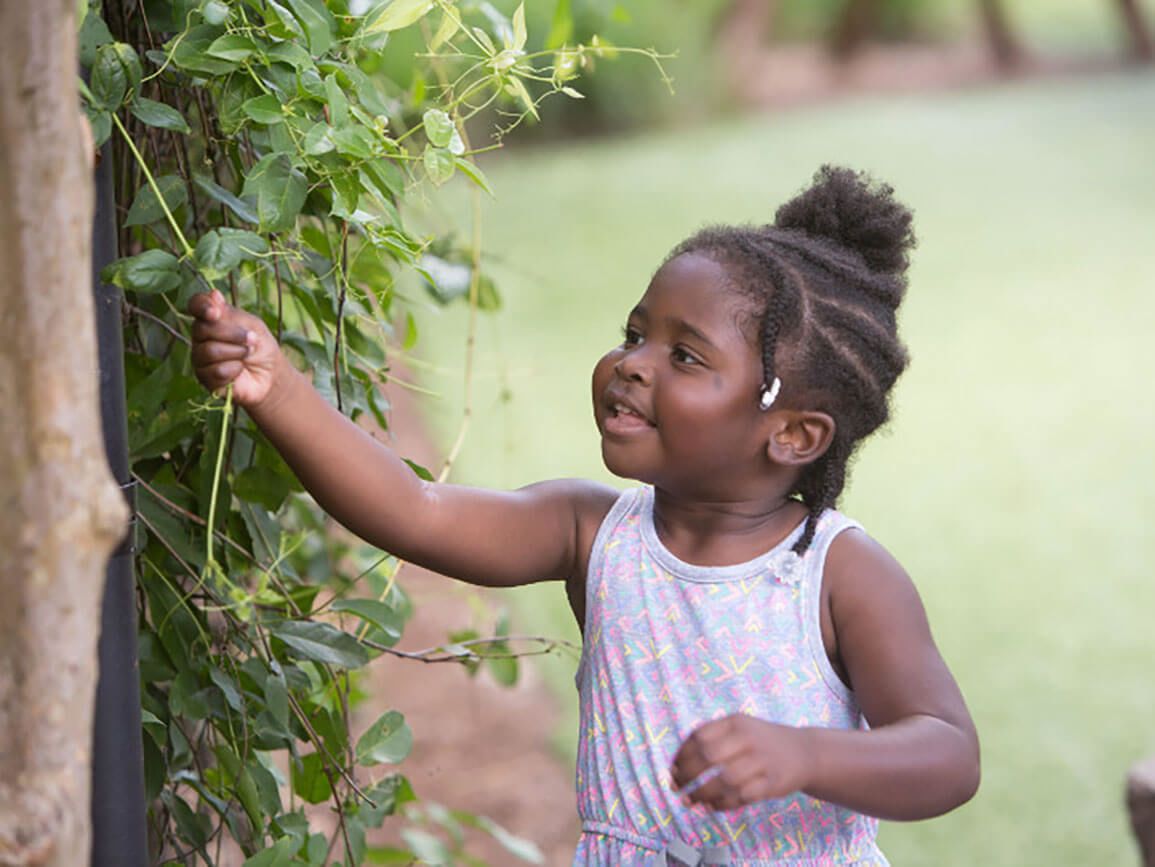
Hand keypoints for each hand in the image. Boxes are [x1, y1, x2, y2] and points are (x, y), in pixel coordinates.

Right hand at [188, 290, 281, 407]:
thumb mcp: (252, 326)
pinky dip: (234, 369)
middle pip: (203, 329)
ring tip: (248, 355)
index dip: (202, 306)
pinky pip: (216, 371)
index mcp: (211, 318)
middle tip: (252, 340)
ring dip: (237, 352)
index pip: (196, 305)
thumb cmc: (260, 346)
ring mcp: (200, 357)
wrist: (270, 374)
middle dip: (233, 334)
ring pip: (209, 351)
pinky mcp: (205, 378)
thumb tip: (213, 294)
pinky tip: (240, 370)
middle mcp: (200, 336)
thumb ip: (231, 314)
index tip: (215, 312)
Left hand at [669, 714, 812, 811]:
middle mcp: (749, 738)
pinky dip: (723, 804)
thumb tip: (677, 764)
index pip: (700, 736)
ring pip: (724, 780)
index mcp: (736, 722)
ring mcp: (762, 761)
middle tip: (676, 787)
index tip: (672, 769)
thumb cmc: (761, 742)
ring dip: (702, 794)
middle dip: (687, 775)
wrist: (805, 751)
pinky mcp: (773, 783)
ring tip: (690, 801)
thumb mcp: (740, 727)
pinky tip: (713, 806)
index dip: (681, 754)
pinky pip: (742, 797)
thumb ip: (712, 738)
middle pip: (709, 757)